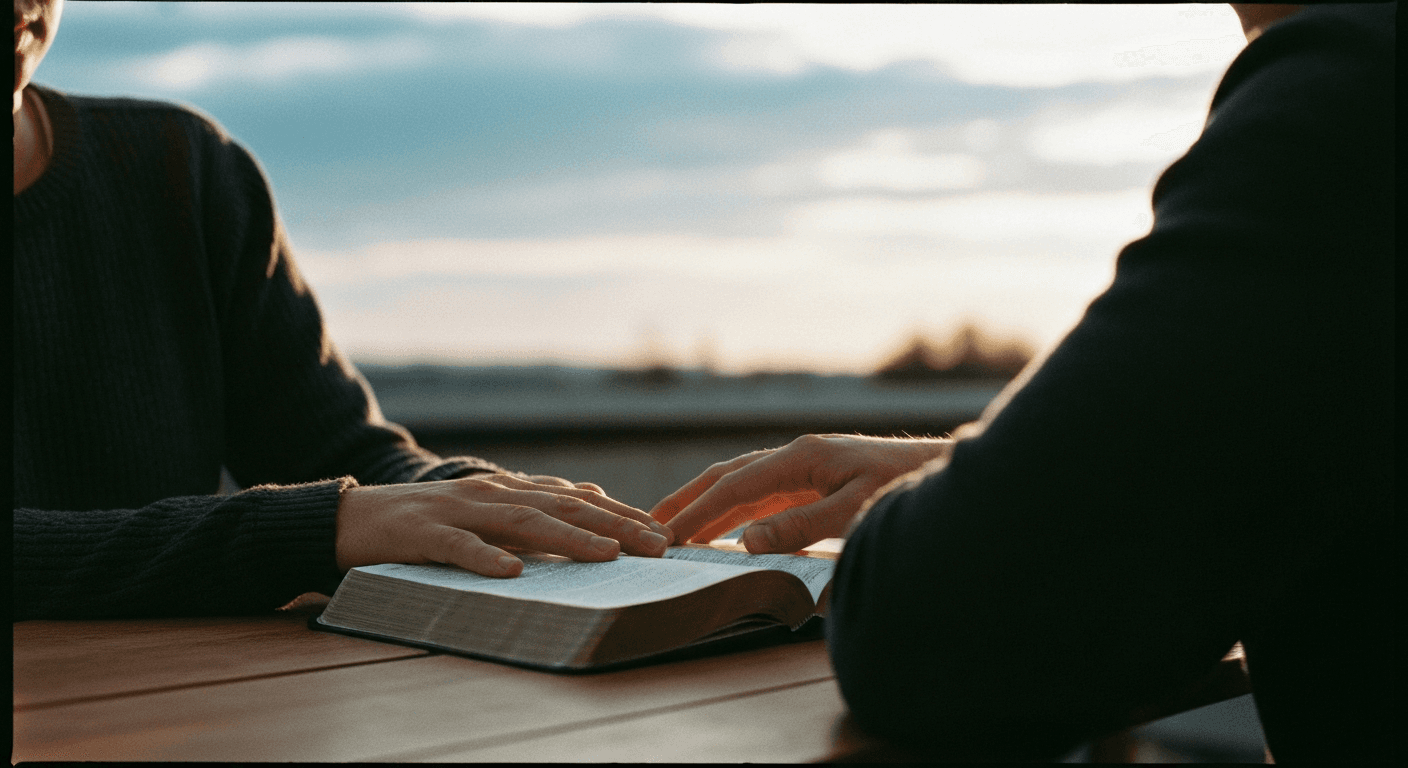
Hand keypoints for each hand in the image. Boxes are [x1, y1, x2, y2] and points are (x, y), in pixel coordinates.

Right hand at [336, 473, 674, 577]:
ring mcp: (457, 511)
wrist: (350, 517)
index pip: (576, 500)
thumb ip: (534, 509)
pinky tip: (514, 572)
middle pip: (562, 508)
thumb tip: (594, 507)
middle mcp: (491, 494)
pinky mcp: (423, 534)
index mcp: (508, 490)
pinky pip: (459, 548)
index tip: (665, 533)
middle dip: (615, 525)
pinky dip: (487, 558)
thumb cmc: (424, 522)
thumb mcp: (485, 512)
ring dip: (569, 537)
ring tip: (609, 554)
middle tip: (658, 545)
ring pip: (523, 522)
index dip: (622, 514)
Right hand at [651, 434, 951, 553]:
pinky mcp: (817, 483)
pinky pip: (766, 498)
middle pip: (730, 477)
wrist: (944, 471)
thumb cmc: (905, 486)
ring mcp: (806, 468)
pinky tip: (727, 534)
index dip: (700, 512)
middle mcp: (798, 456)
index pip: (736, 485)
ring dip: (710, 507)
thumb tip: (748, 540)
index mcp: (803, 456)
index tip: (670, 534)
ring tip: (678, 529)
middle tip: (653, 525)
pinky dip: (738, 514)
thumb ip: (801, 527)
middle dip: (690, 501)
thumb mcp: (854, 511)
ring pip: (745, 486)